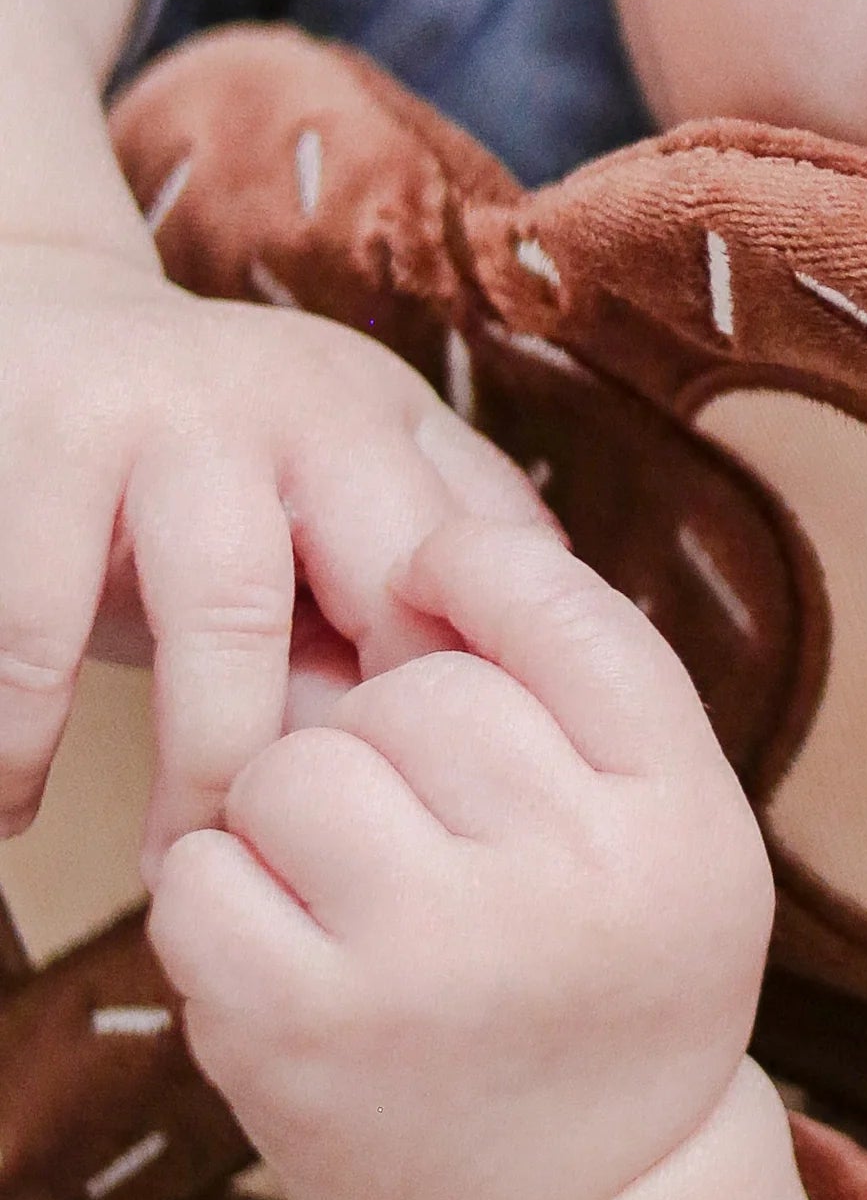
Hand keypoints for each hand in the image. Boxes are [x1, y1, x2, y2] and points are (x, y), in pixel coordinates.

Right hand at [0, 241, 562, 877]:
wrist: (19, 323)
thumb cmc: (193, 472)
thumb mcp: (320, 498)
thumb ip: (402, 599)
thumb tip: (487, 778)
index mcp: (391, 422)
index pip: (485, 578)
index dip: (466, 715)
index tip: (432, 830)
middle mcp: (303, 399)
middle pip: (391, 594)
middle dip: (364, 751)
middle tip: (320, 876)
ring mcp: (171, 411)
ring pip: (228, 619)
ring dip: (201, 771)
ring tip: (175, 872)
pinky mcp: (39, 444)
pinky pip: (38, 623)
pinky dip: (22, 736)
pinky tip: (15, 810)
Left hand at [146, 516, 776, 1199]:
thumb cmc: (607, 990)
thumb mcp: (673, 836)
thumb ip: (591, 689)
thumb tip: (423, 538)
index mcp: (682, 824)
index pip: (559, 605)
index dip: (474, 570)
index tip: (435, 590)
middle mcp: (570, 889)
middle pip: (416, 692)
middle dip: (393, 738)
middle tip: (430, 838)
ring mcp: (428, 962)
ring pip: (296, 766)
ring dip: (298, 813)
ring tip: (359, 897)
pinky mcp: (299, 1028)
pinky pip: (199, 870)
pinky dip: (222, 902)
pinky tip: (295, 957)